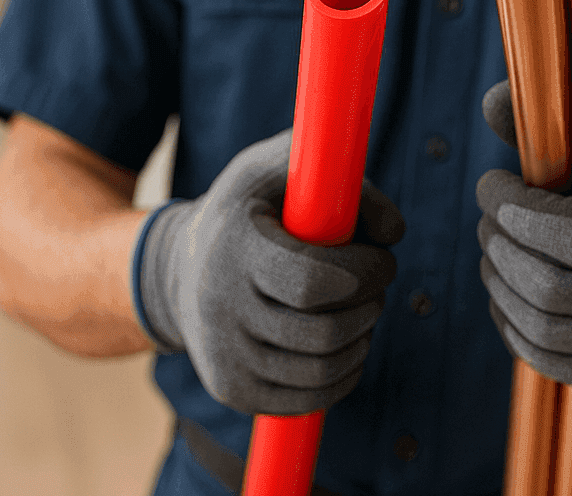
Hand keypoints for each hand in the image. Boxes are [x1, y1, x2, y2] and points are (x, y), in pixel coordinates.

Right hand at [136, 129, 404, 414]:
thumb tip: (392, 233)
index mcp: (235, 247)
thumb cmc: (250, 210)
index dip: (365, 273)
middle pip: (324, 333)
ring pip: (321, 371)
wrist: (179, 268)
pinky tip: (347, 347)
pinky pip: (308, 399)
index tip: (383, 260)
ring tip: (363, 314)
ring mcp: (223, 356)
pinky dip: (344, 376)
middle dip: (370, 308)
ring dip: (361, 342)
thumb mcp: (284, 170)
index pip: (313, 282)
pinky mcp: (232, 390)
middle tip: (377, 288)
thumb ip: (345, 183)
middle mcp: (220, 307)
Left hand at [477, 82, 571, 392]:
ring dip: (499, 284)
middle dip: (501, 247)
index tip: (491, 185)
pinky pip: (547, 359)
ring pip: (544, 325)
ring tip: (490, 253)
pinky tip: (504, 292)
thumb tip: (492, 98)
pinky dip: (510, 324)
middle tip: (486, 222)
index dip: (520, 213)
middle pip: (553, 286)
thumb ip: (557, 130)